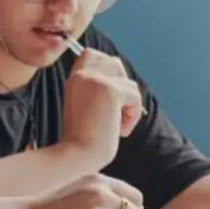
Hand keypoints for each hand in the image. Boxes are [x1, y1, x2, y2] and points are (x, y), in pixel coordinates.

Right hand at [60, 50, 143, 168]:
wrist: (77, 154)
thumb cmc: (82, 138)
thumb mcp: (83, 106)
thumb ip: (93, 90)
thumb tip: (118, 79)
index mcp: (74, 78)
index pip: (91, 54)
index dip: (106, 70)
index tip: (108, 97)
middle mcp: (83, 74)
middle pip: (114, 63)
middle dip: (122, 86)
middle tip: (117, 111)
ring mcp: (96, 80)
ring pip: (129, 84)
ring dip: (129, 106)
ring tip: (116, 125)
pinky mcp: (110, 90)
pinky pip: (135, 97)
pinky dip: (133, 116)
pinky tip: (121, 131)